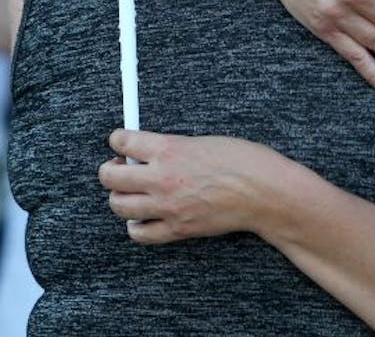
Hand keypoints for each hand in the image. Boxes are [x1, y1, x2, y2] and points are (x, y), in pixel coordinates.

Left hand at [98, 129, 285, 244]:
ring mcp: (168, 206)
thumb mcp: (199, 140)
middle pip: (110, 176)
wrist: (264, 192)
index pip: (122, 141)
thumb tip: (144, 152)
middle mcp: (162, 177)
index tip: (121, 142)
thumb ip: (168, 147)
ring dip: (119, 197)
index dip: (117, 139)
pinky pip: (140, 234)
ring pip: (118, 205)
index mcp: (168, 148)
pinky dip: (135, 226)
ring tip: (130, 192)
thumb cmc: (241, 160)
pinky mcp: (177, 229)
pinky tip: (143, 217)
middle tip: (119, 167)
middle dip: (110, 170)